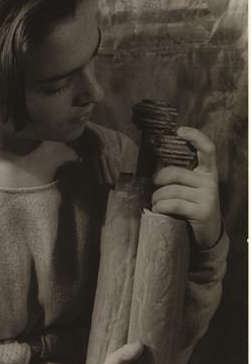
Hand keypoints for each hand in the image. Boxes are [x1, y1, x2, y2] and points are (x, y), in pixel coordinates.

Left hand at [151, 126, 221, 248]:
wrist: (208, 233)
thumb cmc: (193, 206)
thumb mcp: (191, 188)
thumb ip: (180, 175)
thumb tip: (155, 166)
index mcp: (208, 171)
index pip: (207, 149)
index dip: (195, 136)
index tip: (180, 130)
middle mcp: (210, 181)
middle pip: (176, 173)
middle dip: (158, 179)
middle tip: (153, 185)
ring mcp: (207, 196)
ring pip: (171, 190)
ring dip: (157, 198)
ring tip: (155, 202)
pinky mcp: (202, 211)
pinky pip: (173, 204)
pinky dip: (161, 207)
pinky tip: (158, 210)